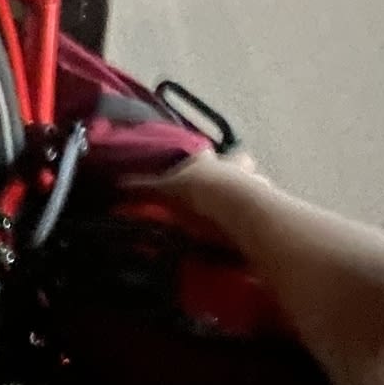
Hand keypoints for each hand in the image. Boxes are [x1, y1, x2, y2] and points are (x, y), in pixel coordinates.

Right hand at [123, 147, 260, 210]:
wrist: (236, 208)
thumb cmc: (199, 192)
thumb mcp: (165, 190)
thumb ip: (143, 188)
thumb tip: (117, 183)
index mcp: (208, 161)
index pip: (205, 155)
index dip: (202, 160)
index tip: (198, 165)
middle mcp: (234, 168)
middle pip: (240, 163)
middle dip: (236, 171)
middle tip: (226, 187)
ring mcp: (254, 186)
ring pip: (256, 184)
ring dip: (250, 194)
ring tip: (239, 212)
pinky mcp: (266, 208)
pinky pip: (262, 211)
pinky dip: (257, 218)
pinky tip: (251, 230)